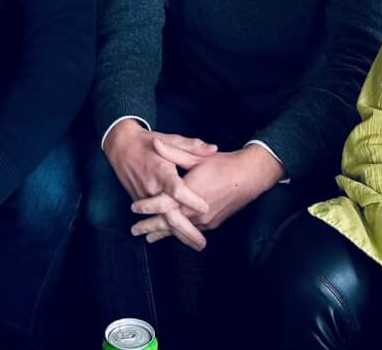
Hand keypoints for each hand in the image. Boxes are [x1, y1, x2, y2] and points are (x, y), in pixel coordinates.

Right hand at [103, 122, 214, 249]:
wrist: (121, 147)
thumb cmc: (148, 142)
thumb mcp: (170, 139)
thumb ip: (192, 146)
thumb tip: (214, 149)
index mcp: (162, 171)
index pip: (177, 190)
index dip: (191, 199)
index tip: (206, 208)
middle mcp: (153, 188)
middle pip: (169, 214)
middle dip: (186, 230)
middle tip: (202, 243)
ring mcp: (145, 197)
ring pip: (162, 221)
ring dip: (178, 235)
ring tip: (195, 245)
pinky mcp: (139, 201)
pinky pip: (154, 218)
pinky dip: (166, 230)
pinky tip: (179, 238)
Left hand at [145, 145, 283, 232]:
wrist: (248, 177)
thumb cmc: (221, 164)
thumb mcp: (196, 156)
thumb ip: (174, 152)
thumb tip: (155, 143)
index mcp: (188, 192)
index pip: (162, 204)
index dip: (146, 206)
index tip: (133, 208)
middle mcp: (195, 210)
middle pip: (167, 223)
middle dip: (149, 228)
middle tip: (134, 231)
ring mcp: (204, 220)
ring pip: (179, 230)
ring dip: (162, 234)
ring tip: (149, 238)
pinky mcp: (212, 224)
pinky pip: (191, 230)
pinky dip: (178, 234)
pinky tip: (171, 235)